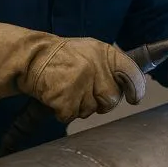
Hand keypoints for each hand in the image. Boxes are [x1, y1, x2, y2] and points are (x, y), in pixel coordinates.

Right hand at [0, 21, 145, 122]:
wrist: (32, 57)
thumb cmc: (63, 57)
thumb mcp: (92, 51)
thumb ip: (111, 66)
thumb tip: (131, 87)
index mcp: (105, 53)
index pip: (131, 72)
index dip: (136, 87)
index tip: (134, 98)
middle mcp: (96, 67)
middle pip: (111, 99)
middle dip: (100, 102)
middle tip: (85, 92)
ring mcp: (81, 83)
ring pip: (90, 110)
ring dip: (79, 106)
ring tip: (67, 89)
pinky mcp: (66, 98)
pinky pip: (71, 115)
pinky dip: (63, 111)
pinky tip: (56, 96)